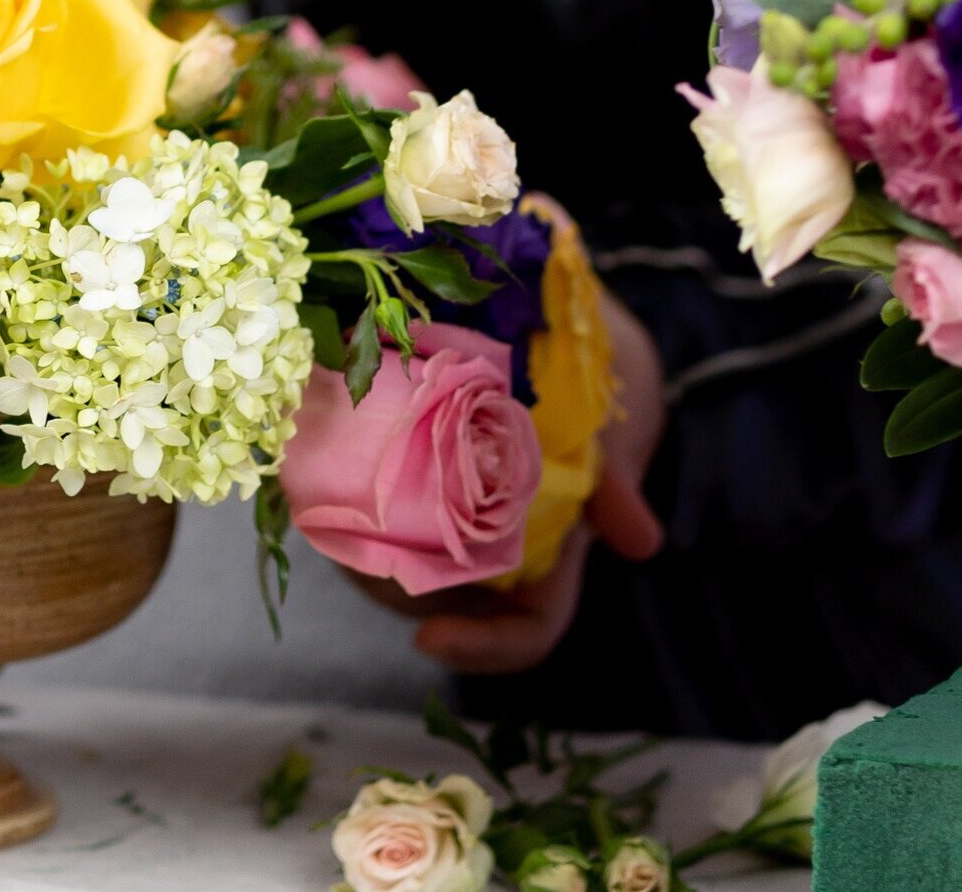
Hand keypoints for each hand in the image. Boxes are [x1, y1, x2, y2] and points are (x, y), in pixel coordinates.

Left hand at [353, 292, 667, 675]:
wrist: (558, 313)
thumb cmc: (592, 376)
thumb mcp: (608, 416)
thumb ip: (615, 476)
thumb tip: (643, 542)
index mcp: (550, 548)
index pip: (526, 628)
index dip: (485, 647)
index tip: (429, 640)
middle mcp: (489, 542)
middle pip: (437, 599)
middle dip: (388, 581)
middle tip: (344, 535)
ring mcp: (442, 507)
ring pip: (391, 556)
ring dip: (354, 535)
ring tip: (321, 490)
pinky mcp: (398, 463)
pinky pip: (361, 497)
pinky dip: (340, 484)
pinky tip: (318, 447)